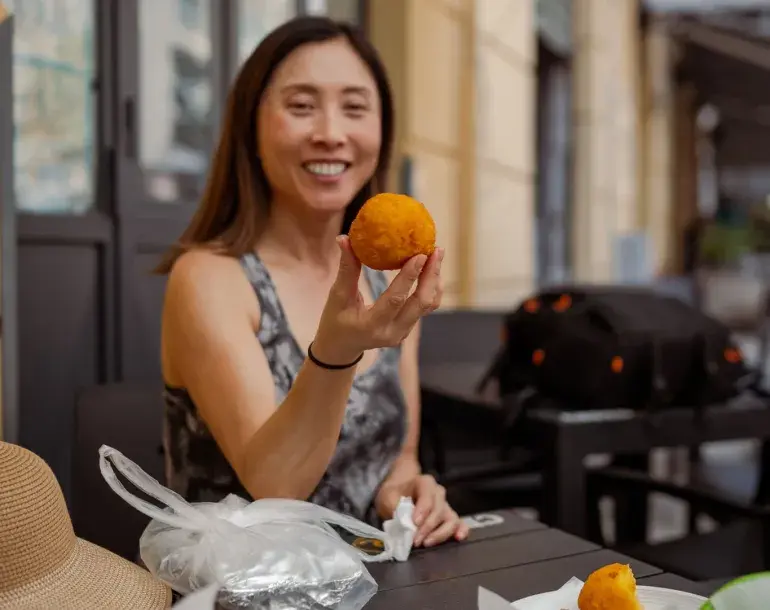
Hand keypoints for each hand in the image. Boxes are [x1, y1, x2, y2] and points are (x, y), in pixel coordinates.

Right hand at [313, 236, 443, 364]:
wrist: (341, 346)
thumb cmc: (336, 320)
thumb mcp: (337, 296)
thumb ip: (346, 269)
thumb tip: (344, 238)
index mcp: (371, 326)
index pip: (395, 300)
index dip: (409, 277)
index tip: (420, 254)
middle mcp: (392, 332)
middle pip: (421, 303)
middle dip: (431, 275)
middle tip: (436, 250)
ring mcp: (403, 332)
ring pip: (428, 305)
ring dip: (434, 279)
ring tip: (437, 254)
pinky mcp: (408, 328)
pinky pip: (426, 307)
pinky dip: (431, 287)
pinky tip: (431, 269)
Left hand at [375, 474, 468, 547]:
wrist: (398, 494)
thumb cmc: (394, 494)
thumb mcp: (387, 497)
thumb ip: (395, 508)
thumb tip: (405, 524)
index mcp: (424, 483)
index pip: (428, 496)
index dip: (423, 510)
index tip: (414, 523)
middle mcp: (438, 493)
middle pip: (439, 510)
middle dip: (428, 527)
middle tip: (415, 540)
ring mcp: (446, 506)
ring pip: (451, 519)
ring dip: (440, 533)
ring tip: (427, 543)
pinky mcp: (449, 518)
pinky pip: (460, 524)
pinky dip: (461, 531)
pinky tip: (458, 538)